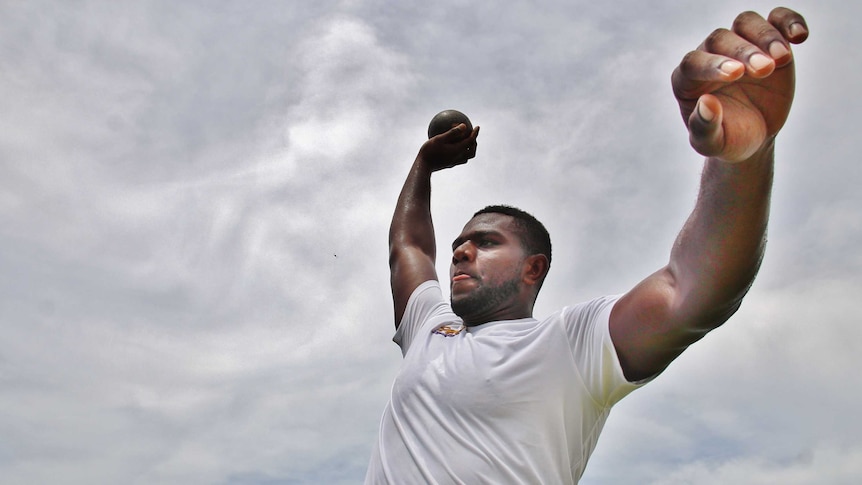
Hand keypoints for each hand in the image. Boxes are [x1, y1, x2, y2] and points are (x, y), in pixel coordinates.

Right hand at [418, 123, 479, 171]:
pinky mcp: (449, 164)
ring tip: (466, 142)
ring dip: (469, 149)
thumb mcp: (439, 139)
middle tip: (473, 135)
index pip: (471, 141)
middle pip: (472, 151)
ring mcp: (454, 162)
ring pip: (467, 157)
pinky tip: (454, 148)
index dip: (475, 133)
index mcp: (457, 151)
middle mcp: (458, 158)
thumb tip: (464, 125)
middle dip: (475, 143)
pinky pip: (459, 159)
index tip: (477, 126)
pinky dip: (461, 153)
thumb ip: (452, 132)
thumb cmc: (429, 151)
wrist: (422, 167)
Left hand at [671, 8, 808, 161]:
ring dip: (765, 36)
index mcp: (687, 79)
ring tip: (781, 59)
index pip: (693, 62)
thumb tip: (706, 103)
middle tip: (764, 70)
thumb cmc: (727, 139)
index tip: (735, 75)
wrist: (753, 137)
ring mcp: (738, 46)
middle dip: (743, 51)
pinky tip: (800, 36)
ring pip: (745, 23)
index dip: (712, 65)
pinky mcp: (767, 42)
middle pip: (721, 38)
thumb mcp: (713, 143)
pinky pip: (776, 19)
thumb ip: (704, 127)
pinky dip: (788, 21)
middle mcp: (710, 56)